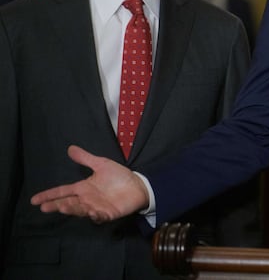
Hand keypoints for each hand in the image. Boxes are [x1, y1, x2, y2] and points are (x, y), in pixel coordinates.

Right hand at [31, 145, 148, 222]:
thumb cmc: (118, 176)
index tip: (35, 200)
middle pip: (68, 203)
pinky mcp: (108, 213)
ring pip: (81, 209)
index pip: (63, 191)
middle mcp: (87, 199)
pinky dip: (95, 215)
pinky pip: (99, 216)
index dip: (49, 195)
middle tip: (45, 207)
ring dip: (72, 209)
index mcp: (83, 188)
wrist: (137, 185)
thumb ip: (85, 158)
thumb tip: (70, 148)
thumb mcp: (101, 164)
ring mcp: (96, 207)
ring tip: (63, 206)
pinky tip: (91, 212)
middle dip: (57, 205)